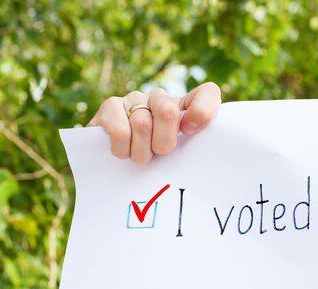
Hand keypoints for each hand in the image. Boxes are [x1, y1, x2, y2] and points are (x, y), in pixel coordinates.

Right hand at [88, 82, 221, 162]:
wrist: (112, 166)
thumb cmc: (153, 162)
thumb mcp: (178, 157)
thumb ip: (194, 147)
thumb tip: (193, 133)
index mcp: (184, 108)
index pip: (207, 93)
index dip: (202, 111)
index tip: (189, 132)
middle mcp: (160, 97)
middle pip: (168, 111)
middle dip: (162, 143)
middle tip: (157, 154)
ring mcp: (135, 99)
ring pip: (142, 125)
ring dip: (141, 152)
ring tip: (138, 156)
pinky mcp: (110, 106)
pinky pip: (120, 131)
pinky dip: (122, 149)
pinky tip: (122, 151)